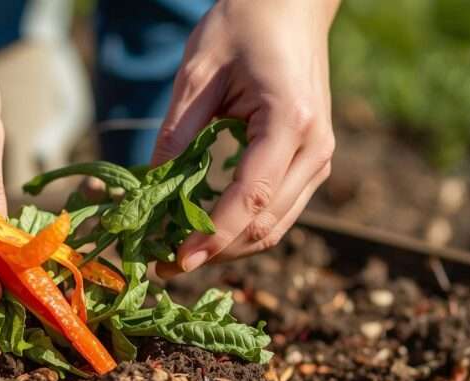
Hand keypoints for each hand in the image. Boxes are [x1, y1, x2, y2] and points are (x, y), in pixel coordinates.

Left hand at [154, 0, 338, 276]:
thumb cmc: (244, 25)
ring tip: (178, 253)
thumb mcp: (198, 74)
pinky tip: (205, 229)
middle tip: (163, 264)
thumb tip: (150, 192)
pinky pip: (280, 210)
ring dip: (229, 246)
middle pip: (267, 223)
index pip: (251, 196)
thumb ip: (176, 135)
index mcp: (290, 121)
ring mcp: (320, 158)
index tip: (175, 259)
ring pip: (276, 226)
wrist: (291, 3)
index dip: (213, 235)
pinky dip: (243, 228)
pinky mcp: (313, 161)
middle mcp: (315, 147)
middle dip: (215, 251)